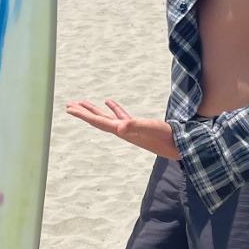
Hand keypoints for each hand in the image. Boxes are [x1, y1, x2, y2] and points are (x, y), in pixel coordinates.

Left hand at [65, 100, 179, 159]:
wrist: (179, 146)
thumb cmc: (165, 137)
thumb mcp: (150, 128)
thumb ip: (135, 127)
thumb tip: (120, 127)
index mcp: (121, 130)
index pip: (98, 121)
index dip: (83, 114)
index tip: (69, 108)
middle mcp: (122, 131)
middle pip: (97, 120)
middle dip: (83, 113)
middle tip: (69, 105)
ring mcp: (129, 129)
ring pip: (106, 117)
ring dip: (95, 110)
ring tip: (83, 103)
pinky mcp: (137, 127)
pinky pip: (120, 115)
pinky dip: (114, 108)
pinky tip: (109, 102)